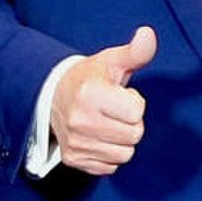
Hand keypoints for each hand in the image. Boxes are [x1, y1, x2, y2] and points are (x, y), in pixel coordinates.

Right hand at [51, 26, 155, 175]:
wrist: (52, 96)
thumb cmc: (89, 77)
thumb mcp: (111, 61)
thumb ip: (135, 51)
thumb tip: (149, 33)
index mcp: (90, 93)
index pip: (137, 112)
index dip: (133, 101)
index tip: (118, 94)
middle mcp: (80, 120)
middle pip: (134, 135)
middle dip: (130, 122)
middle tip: (113, 109)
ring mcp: (75, 142)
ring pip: (125, 154)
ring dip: (121, 140)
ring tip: (106, 122)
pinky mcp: (73, 159)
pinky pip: (110, 167)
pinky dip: (108, 154)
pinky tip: (97, 137)